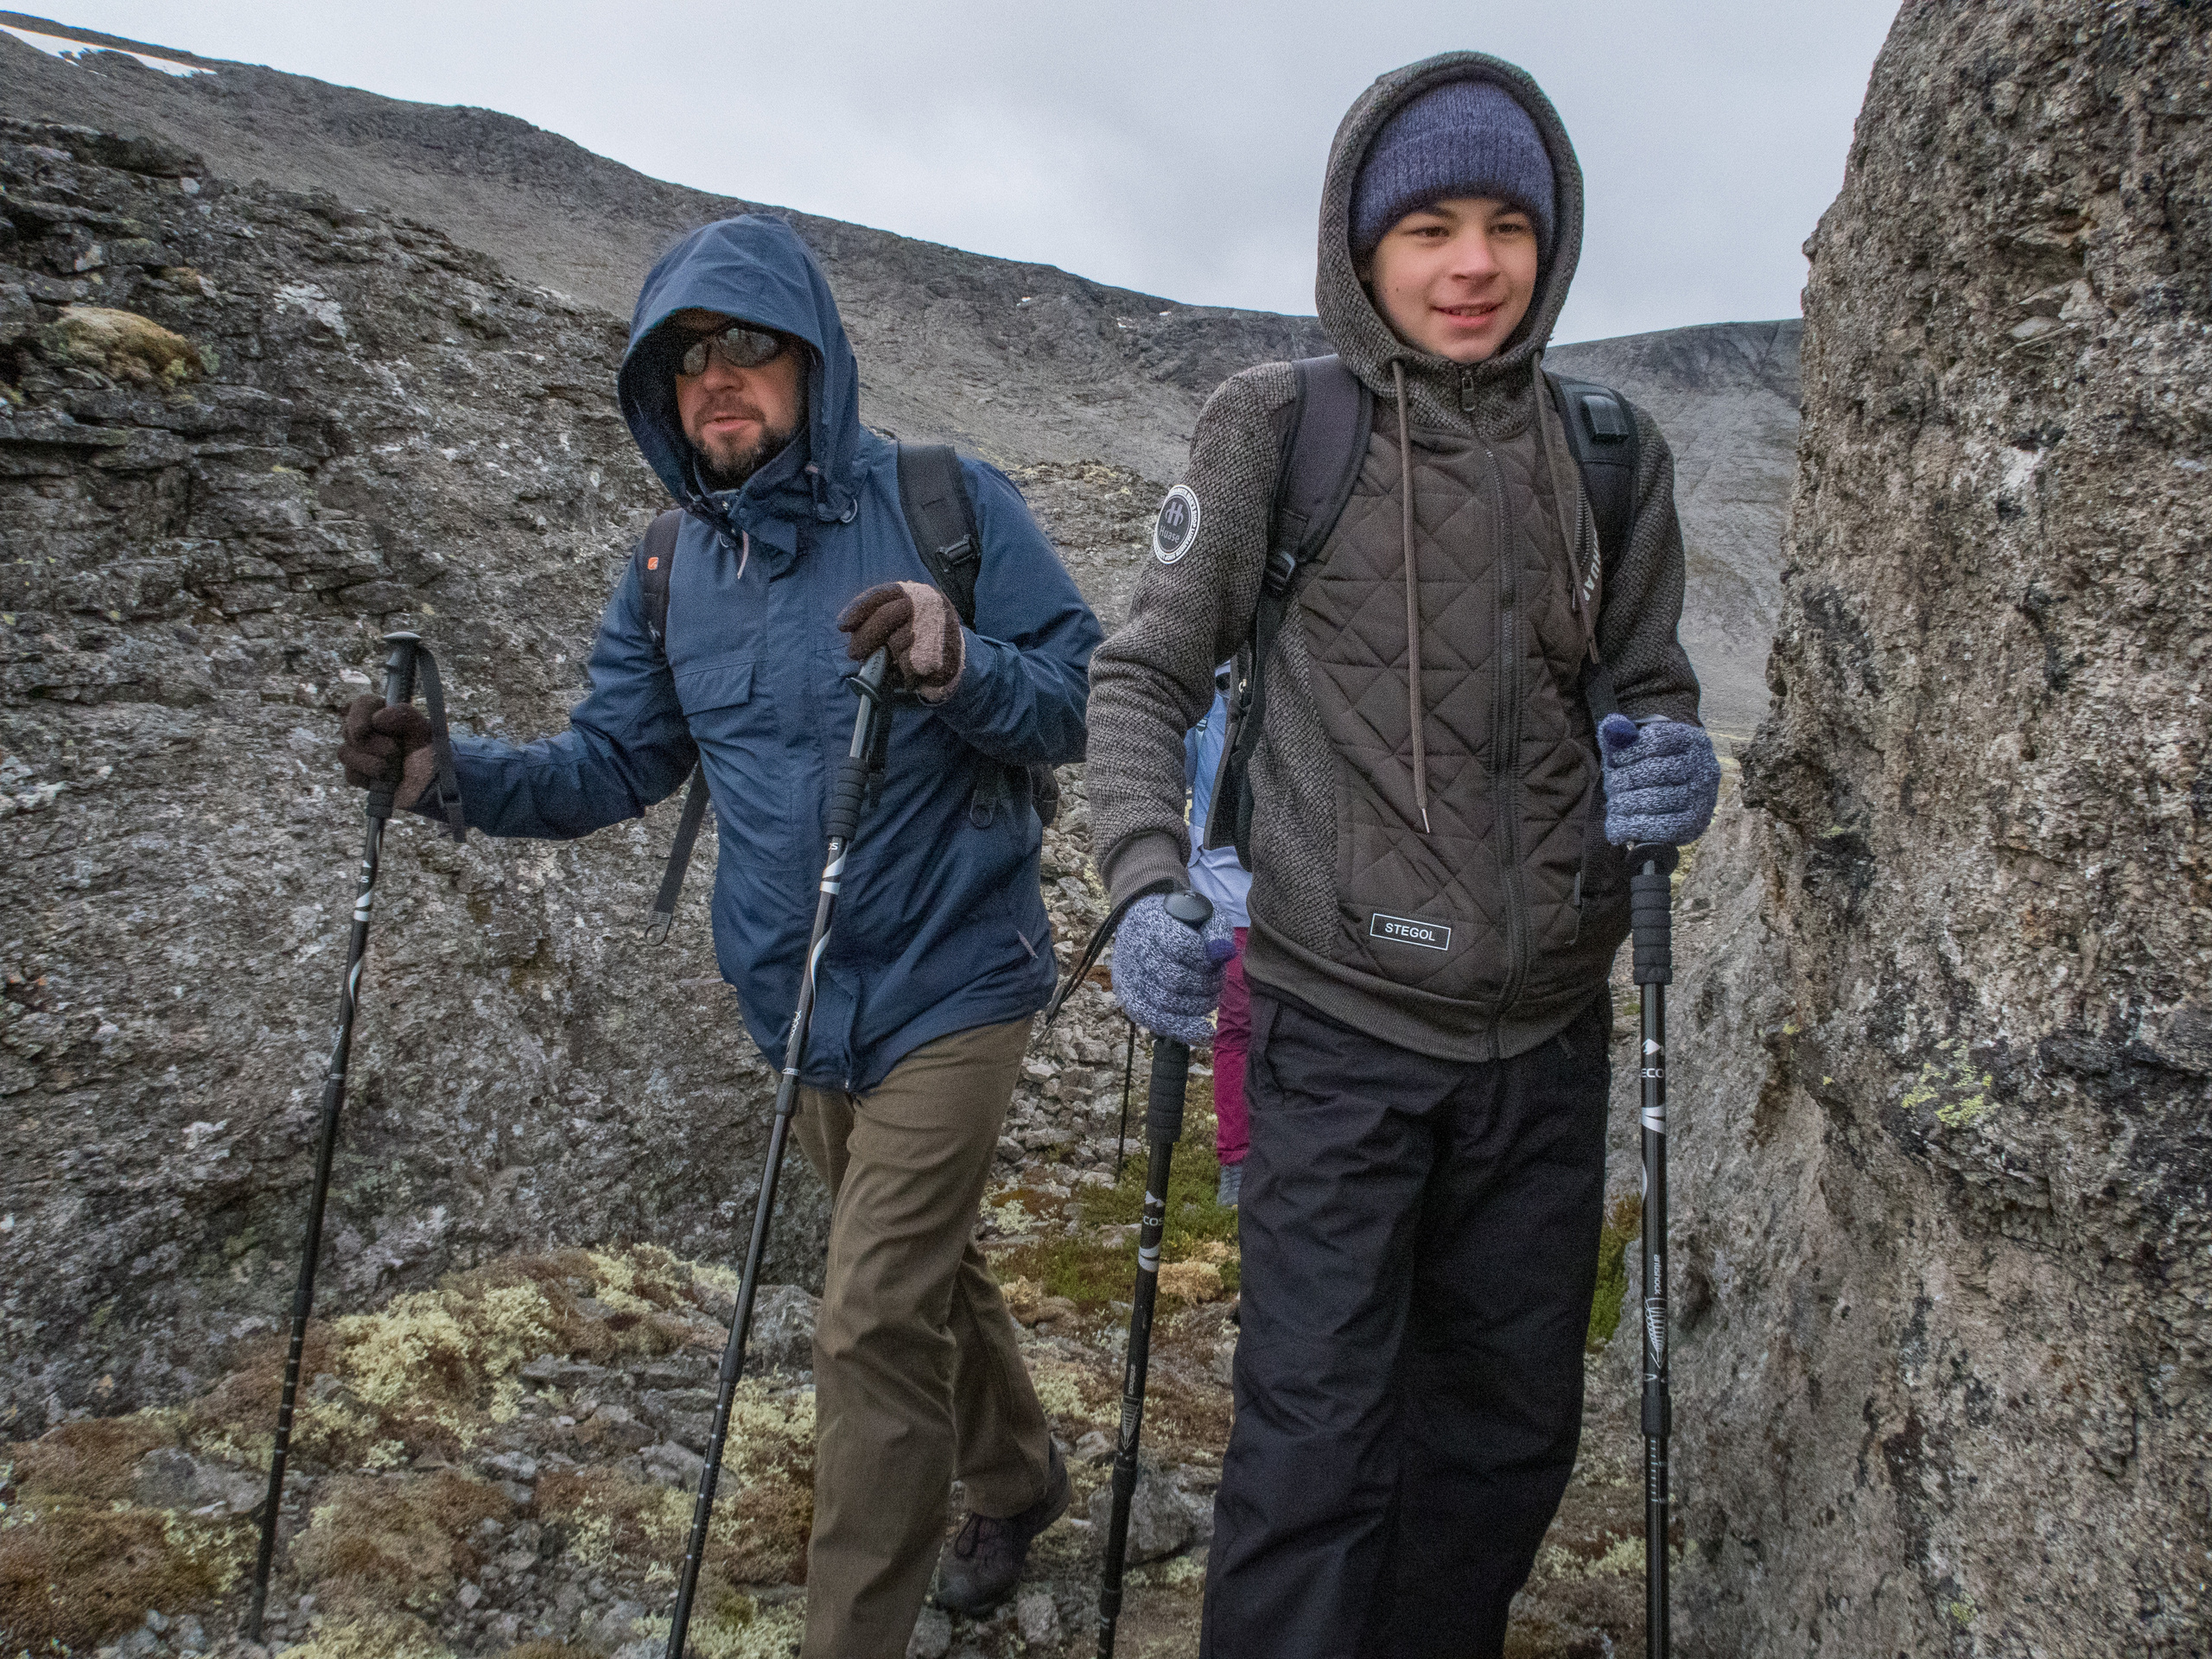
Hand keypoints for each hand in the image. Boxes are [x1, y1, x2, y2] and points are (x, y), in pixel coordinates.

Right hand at [339, 694, 435, 809]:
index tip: (364, 729)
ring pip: (344, 753)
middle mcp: (371, 731)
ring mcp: (362, 754)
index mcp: (387, 715)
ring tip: (393, 770)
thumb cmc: (432, 758)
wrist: (434, 790)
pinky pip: (350, 774)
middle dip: (371, 744)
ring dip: (369, 763)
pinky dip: (367, 778)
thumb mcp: (425, 733)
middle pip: (348, 729)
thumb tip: (377, 718)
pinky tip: (384, 781)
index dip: (359, 715)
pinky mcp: (360, 775)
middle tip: (394, 752)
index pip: (363, 704)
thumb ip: (406, 716)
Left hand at [837, 580, 964, 701]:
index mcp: (917, 594)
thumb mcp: (907, 619)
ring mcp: (938, 629)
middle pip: (886, 616)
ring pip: (897, 644)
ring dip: (886, 659)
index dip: (858, 608)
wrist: (958, 659)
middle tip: (854, 652)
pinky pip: (909, 667)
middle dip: (865, 636)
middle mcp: (929, 606)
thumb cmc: (922, 638)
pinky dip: (902, 675)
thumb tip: (854, 634)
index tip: (842, 625)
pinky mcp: (942, 654)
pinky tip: (907, 674)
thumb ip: (883, 620)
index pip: (882, 594)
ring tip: (890, 665)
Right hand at [1111, 892, 1236, 1044]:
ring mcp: (1128, 975)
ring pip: (1166, 1002)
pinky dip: (1181, 1028)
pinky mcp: (1128, 997)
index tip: (1214, 961)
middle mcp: (1134, 947)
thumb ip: (1216, 931)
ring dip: (1198, 1006)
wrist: (1144, 923)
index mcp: (1152, 919)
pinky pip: (1154, 1020)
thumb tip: (1222, 953)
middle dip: (1205, 985)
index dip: (1204, 960)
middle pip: (1175, 978)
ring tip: (1210, 997)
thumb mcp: (1204, 913)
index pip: (1181, 946)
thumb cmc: (1181, 920)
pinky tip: (1201, 1030)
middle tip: (1216, 981)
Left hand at [1599, 715, 1720, 846]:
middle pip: (1654, 770)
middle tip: (1610, 786)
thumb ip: (1623, 735)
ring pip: (1655, 799)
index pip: (1656, 740)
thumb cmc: (1655, 765)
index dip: (1630, 751)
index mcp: (1694, 741)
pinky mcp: (1696, 823)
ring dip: (1625, 803)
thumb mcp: (1640, 747)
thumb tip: (1610, 725)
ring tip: (1613, 805)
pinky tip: (1615, 828)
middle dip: (1625, 779)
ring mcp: (1704, 796)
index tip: (1615, 760)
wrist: (1679, 795)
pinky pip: (1660, 826)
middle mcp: (1705, 767)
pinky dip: (1634, 827)